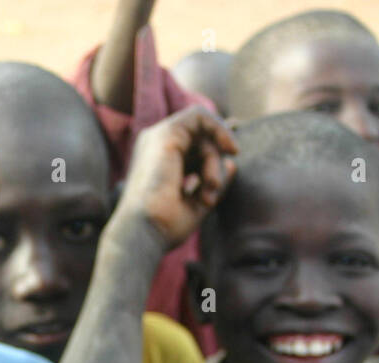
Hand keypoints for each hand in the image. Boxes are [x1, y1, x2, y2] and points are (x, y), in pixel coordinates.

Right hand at [111, 105, 237, 251]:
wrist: (145, 231)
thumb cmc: (165, 225)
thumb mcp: (197, 203)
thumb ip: (214, 182)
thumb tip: (233, 164)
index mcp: (158, 162)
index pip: (192, 150)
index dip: (211, 160)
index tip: (218, 184)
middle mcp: (156, 147)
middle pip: (199, 139)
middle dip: (215, 163)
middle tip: (213, 190)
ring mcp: (158, 137)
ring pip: (202, 130)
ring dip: (215, 159)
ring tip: (211, 187)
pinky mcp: (166, 134)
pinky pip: (200, 116)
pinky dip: (218, 129)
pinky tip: (229, 148)